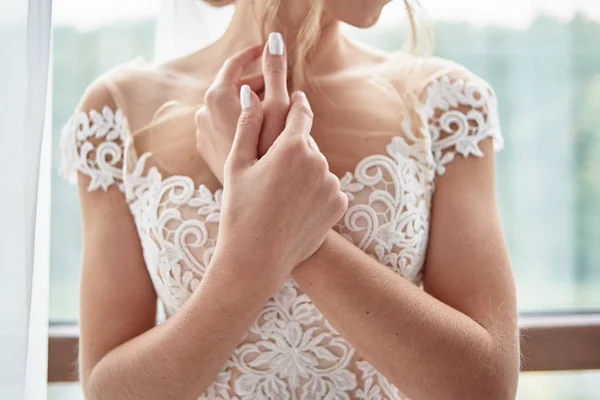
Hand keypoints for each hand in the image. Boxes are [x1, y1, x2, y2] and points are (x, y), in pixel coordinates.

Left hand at [195, 33, 290, 183]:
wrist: (254, 195)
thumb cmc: (269, 149)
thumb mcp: (278, 105)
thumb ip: (275, 70)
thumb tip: (275, 40)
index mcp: (216, 96)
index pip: (234, 63)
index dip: (254, 55)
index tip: (268, 52)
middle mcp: (202, 111)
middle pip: (232, 88)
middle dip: (256, 86)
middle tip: (280, 90)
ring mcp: (201, 132)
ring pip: (228, 109)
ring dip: (250, 106)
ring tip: (273, 114)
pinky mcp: (206, 149)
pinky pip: (223, 126)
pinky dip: (241, 123)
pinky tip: (260, 134)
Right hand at [214, 87, 347, 289]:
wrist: (257, 260)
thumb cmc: (240, 210)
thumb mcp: (237, 164)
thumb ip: (247, 125)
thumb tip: (250, 93)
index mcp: (292, 147)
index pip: (301, 112)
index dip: (297, 103)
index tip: (296, 97)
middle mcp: (319, 162)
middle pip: (307, 143)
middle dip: (293, 148)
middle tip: (271, 168)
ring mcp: (332, 185)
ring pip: (317, 167)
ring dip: (303, 171)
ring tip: (280, 194)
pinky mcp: (339, 205)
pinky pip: (326, 188)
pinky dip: (313, 192)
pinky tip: (293, 207)